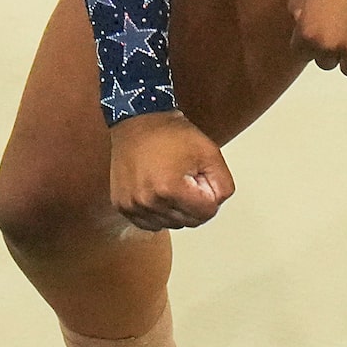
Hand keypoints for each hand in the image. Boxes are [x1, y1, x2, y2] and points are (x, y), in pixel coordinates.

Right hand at [108, 111, 234, 230]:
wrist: (138, 121)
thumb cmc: (170, 134)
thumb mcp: (210, 152)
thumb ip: (224, 185)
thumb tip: (216, 205)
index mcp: (169, 189)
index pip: (207, 213)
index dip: (208, 194)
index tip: (198, 177)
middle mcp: (147, 201)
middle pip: (189, 221)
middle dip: (193, 202)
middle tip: (184, 178)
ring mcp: (132, 205)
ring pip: (170, 224)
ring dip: (176, 209)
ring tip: (169, 182)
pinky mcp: (122, 206)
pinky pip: (150, 223)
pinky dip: (158, 212)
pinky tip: (157, 192)